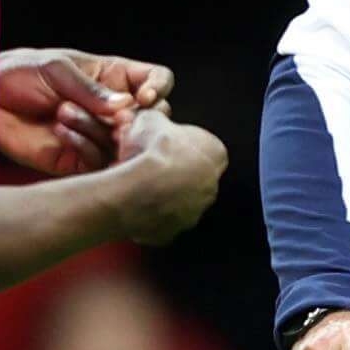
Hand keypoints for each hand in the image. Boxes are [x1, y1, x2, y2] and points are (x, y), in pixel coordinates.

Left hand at [0, 49, 171, 179]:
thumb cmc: (20, 73)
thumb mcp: (57, 69)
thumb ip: (92, 89)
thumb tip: (126, 105)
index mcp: (113, 77)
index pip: (155, 80)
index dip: (158, 88)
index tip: (143, 98)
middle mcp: (111, 109)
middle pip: (151, 119)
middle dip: (134, 120)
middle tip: (109, 117)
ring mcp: (98, 135)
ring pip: (125, 145)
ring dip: (98, 131)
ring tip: (63, 114)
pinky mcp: (79, 159)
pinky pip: (98, 163)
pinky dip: (84, 148)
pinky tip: (60, 132)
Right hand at [108, 109, 224, 244]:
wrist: (140, 189)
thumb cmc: (152, 150)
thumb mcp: (150, 119)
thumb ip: (157, 119)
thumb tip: (151, 120)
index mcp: (215, 153)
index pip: (203, 146)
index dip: (180, 143)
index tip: (162, 143)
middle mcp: (212, 185)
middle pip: (192, 175)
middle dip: (172, 170)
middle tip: (147, 163)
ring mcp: (195, 211)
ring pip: (178, 200)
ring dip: (162, 193)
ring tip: (137, 183)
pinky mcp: (176, 230)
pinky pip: (162, 220)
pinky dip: (150, 213)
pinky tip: (134, 202)